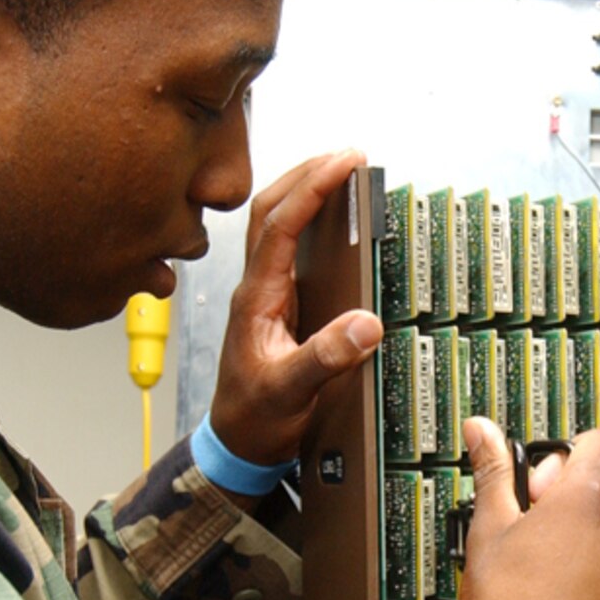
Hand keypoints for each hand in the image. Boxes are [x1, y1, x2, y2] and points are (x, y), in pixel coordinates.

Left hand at [208, 149, 383, 467]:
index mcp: (256, 297)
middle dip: (307, 172)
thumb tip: (366, 323)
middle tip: (351, 154)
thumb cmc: (254, 420)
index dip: (314, 187)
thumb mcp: (291, 393)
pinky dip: (308, 217)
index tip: (347, 161)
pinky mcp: (277, 303)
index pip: (281, 224)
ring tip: (342, 169)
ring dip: (304, 188)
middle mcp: (256, 286)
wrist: (234, 444)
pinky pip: (288, 245)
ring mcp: (264, 292)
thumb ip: (325, 359)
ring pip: (275, 221)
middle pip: (271, 207)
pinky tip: (331, 215)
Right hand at [457, 418, 599, 599]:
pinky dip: (598, 573)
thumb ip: (494, 470)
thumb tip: (483, 431)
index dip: (568, 454)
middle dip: (568, 503)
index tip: (543, 480)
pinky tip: (562, 595)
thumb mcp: (489, 529)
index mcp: (588, 500)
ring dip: (585, 540)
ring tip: (543, 571)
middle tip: (530, 533)